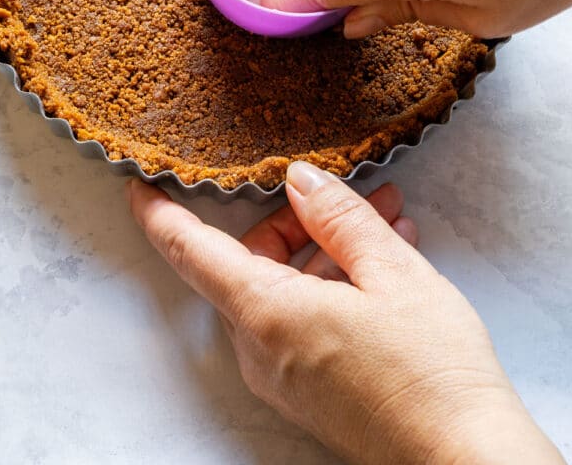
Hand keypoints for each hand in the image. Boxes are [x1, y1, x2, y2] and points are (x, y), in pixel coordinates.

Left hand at [128, 163, 562, 464]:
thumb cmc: (431, 372)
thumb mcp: (392, 273)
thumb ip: (339, 217)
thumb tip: (300, 178)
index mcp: (266, 313)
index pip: (190, 251)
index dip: (161, 211)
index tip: (140, 181)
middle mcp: (262, 348)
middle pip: (250, 262)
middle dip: (299, 220)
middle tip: (354, 195)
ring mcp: (284, 376)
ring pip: (283, 289)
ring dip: (329, 251)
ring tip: (391, 224)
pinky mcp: (310, 392)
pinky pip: (302, 320)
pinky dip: (333, 286)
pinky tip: (386, 266)